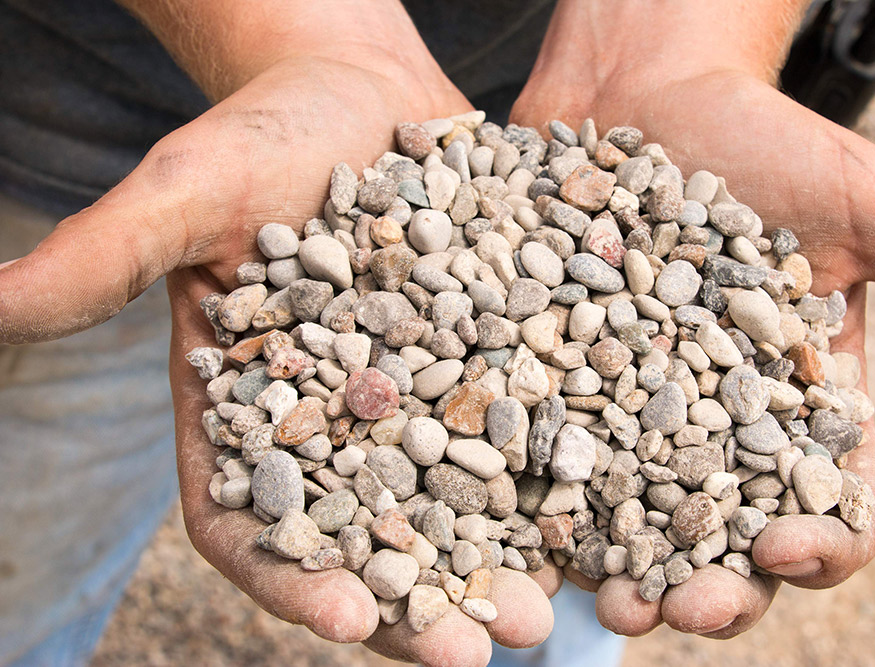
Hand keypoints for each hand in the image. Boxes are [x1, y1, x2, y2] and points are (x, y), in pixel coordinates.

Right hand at [0, 48, 554, 666]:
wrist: (358, 94)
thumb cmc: (262, 138)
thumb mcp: (189, 192)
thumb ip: (108, 256)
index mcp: (253, 415)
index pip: (259, 525)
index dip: (298, 577)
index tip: (350, 617)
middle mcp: (339, 426)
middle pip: (377, 536)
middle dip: (425, 597)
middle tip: (486, 652)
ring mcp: (419, 400)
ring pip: (460, 503)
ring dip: (503, 560)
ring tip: (552, 608)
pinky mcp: (487, 361)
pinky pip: (525, 428)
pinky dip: (555, 472)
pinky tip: (598, 513)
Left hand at [512, 54, 874, 637]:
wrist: (654, 99)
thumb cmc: (767, 147)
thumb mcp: (867, 204)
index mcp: (807, 410)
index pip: (836, 509)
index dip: (821, 545)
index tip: (781, 547)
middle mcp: (722, 429)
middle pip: (730, 541)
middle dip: (713, 587)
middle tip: (678, 610)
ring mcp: (640, 412)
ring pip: (640, 521)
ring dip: (628, 570)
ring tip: (606, 600)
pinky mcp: (568, 385)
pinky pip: (560, 455)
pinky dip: (550, 498)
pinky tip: (530, 526)